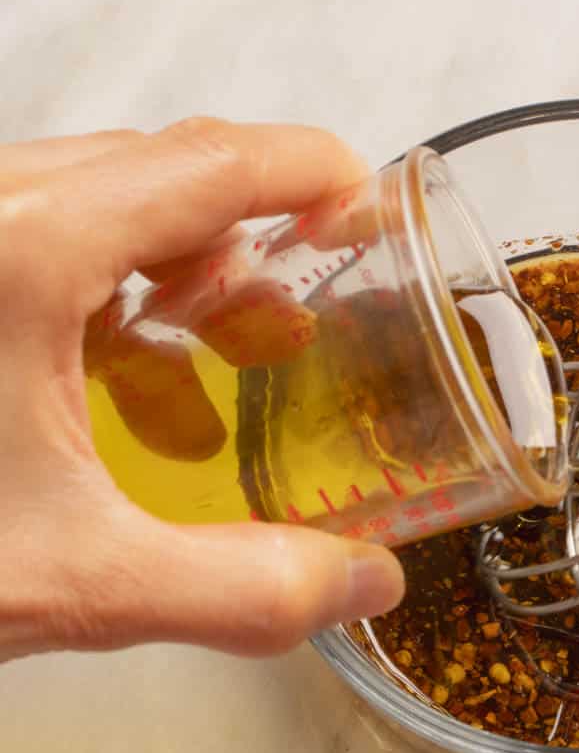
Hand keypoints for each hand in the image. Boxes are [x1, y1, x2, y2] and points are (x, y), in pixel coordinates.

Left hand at [0, 119, 404, 662]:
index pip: (210, 164)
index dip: (311, 171)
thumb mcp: (69, 579)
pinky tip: (117, 388)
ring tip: (217, 354)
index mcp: (24, 250)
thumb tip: (369, 586)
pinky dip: (102, 292)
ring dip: (173, 268)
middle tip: (296, 317)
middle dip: (247, 239)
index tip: (371, 204)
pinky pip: (34, 235)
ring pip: (92, 200)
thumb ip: (239, 588)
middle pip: (158, 171)